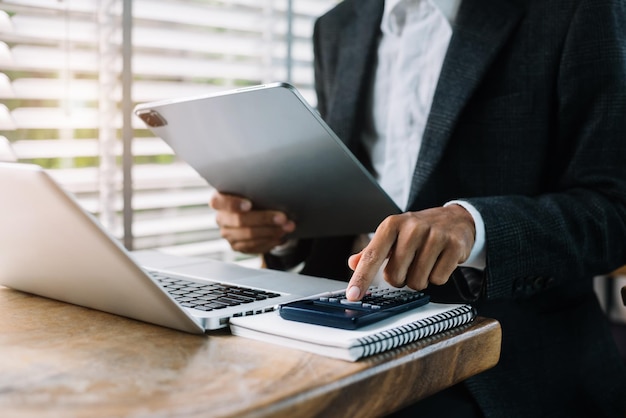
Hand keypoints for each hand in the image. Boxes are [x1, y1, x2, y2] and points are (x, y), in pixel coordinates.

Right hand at [209, 191, 295, 253]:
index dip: (234, 204)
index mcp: (220, 199)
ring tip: (287, 227)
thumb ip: (257, 190)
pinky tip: (281, 237)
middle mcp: (221, 218)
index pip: (220, 202)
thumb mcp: (253, 189)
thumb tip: (276, 191)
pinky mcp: (237, 246)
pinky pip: (254, 247)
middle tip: (283, 218)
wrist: (255, 212)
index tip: (249, 205)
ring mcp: (227, 234)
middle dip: (264, 219)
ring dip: (272, 232)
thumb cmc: (254, 196)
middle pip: (240, 221)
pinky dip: (270, 242)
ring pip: (249, 236)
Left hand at [345, 205, 474, 299]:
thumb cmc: (419, 230)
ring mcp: (435, 235)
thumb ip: (372, 251)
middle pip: (395, 276)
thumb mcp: (393, 235)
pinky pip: (438, 279)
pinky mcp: (454, 245)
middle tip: (409, 266)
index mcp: (392, 224)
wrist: (455, 219)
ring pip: (417, 281)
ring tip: (425, 263)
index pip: (372, 256)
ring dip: (419, 280)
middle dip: (400, 279)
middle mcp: (412, 227)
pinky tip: (439, 262)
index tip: (353, 295)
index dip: (361, 277)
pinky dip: (437, 277)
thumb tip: (353, 263)